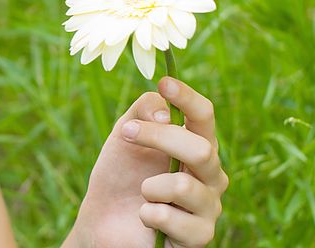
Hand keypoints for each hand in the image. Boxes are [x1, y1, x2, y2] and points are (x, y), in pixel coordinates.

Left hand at [70, 77, 228, 247]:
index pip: (204, 116)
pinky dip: (148, 214)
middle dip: (159, 138)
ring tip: (142, 192)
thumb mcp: (125, 132)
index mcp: (198, 143)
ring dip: (150, 186)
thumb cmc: (121, 173)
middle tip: (126, 133)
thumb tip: (166, 115)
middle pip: (201, 148)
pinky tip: (145, 217)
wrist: (102, 221)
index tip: (164, 83)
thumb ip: (144, 110)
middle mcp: (212, 174)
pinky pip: (171, 218)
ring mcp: (209, 206)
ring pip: (184, 185)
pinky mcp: (199, 237)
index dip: (187, 98)